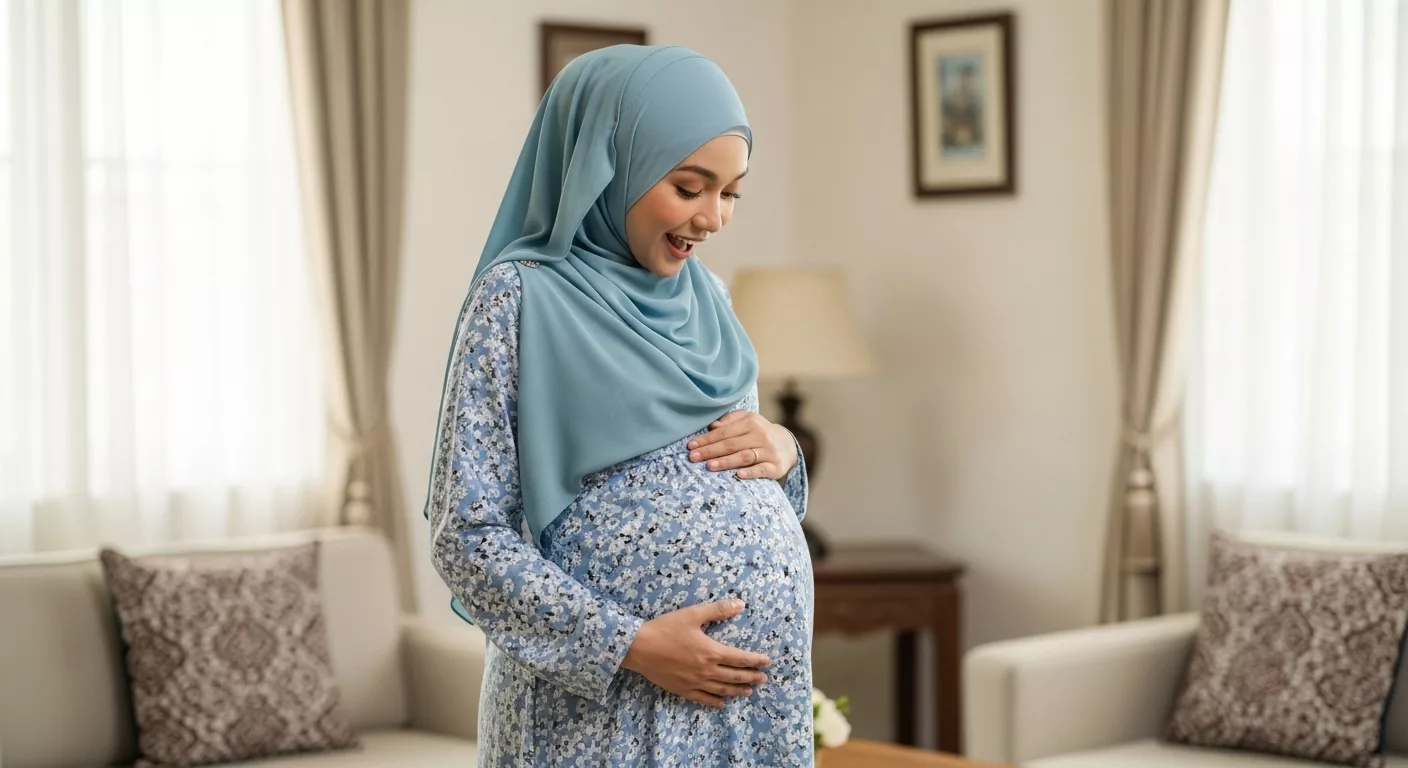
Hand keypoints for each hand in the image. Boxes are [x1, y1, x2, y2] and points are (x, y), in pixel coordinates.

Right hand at [622, 600, 771, 707]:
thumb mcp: (692, 614)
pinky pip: (703, 698)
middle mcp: (707, 670)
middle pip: (735, 676)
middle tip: (763, 679)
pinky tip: (722, 703)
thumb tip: (740, 604)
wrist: (639, 648)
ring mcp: (695, 682)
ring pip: (722, 689)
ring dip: (737, 691)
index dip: (756, 660)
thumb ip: (718, 610)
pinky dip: (715, 702)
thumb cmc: (665, 629)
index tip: (767, 662)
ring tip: (748, 692)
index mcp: (711, 651)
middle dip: (751, 677)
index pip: (740, 658)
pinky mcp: (682, 689)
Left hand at [687, 411, 798, 480]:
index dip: (707, 439)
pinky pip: (762, 470)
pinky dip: (750, 472)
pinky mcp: (776, 466)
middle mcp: (761, 435)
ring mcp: (769, 451)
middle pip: (732, 444)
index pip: (724, 432)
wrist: (787, 445)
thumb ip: (729, 421)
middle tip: (693, 457)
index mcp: (751, 422)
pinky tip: (738, 475)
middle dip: (710, 451)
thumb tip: (711, 426)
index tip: (691, 446)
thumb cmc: (758, 433)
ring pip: (744, 456)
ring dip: (726, 461)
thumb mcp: (747, 421)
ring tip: (709, 466)